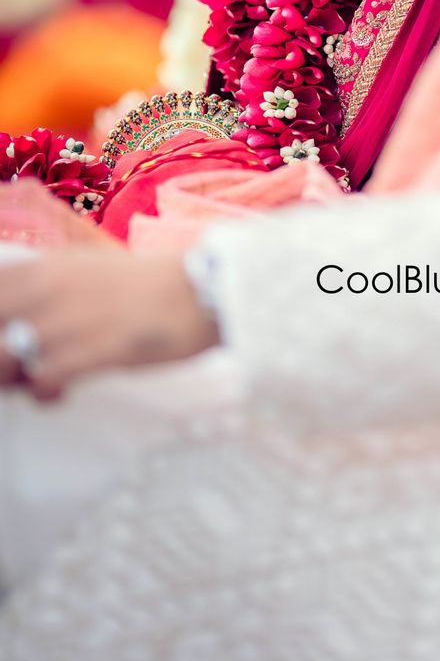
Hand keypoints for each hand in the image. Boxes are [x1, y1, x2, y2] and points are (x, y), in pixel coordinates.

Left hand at [0, 249, 219, 399]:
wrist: (200, 292)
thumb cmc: (147, 285)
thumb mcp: (87, 271)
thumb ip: (47, 290)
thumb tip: (18, 320)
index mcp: (43, 266)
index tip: (9, 334)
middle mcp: (45, 289)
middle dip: (1, 356)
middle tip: (22, 364)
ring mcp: (65, 320)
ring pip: (2, 361)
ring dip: (15, 378)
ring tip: (39, 378)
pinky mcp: (89, 351)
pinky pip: (39, 384)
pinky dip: (45, 394)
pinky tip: (65, 390)